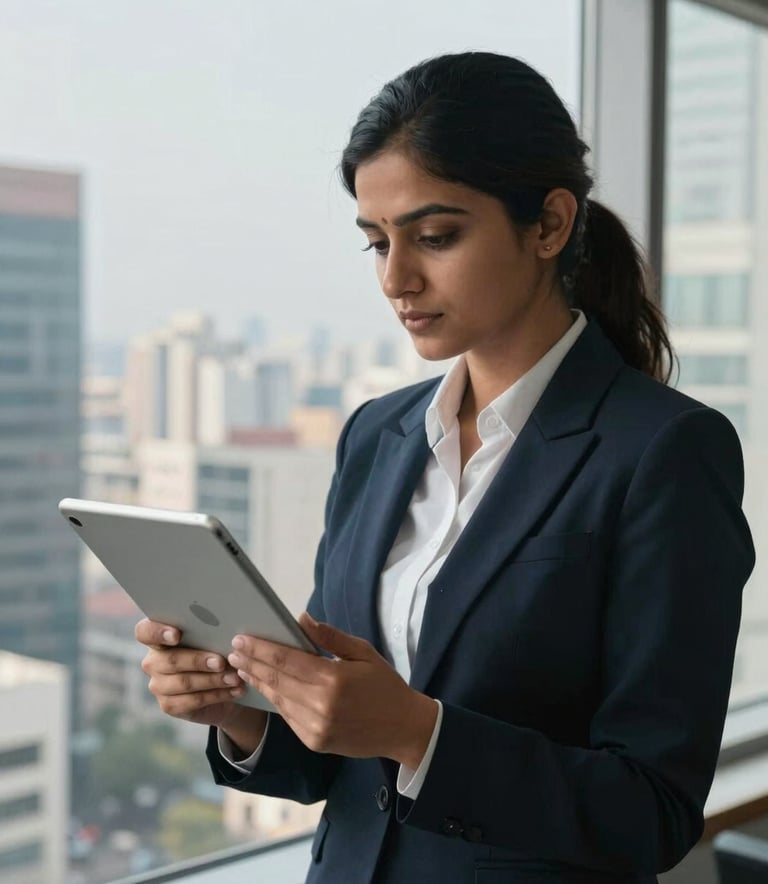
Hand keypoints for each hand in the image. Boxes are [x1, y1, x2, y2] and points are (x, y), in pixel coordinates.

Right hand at [135, 618, 266, 745]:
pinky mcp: (168, 705)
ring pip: (184, 682)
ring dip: (212, 680)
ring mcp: (158, 685)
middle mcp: (153, 661)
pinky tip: (234, 691)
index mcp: (158, 637)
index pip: (145, 632)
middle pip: (170, 660)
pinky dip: (217, 695)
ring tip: (234, 678)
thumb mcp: (213, 639)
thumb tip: (226, 632)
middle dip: (198, 660)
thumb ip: (210, 633)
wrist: (222, 686)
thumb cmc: (216, 651)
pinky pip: (192, 701)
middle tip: (221, 662)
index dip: (157, 632)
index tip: (177, 634)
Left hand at [228, 612, 437, 767]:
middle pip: (276, 679)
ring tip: (242, 666)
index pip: (286, 660)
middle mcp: (320, 705)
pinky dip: (274, 700)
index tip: (242, 639)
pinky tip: (264, 687)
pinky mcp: (313, 741)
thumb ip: (330, 637)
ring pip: (278, 700)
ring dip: (258, 681)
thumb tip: (301, 620)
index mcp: (333, 679)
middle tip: (233, 650)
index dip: (261, 648)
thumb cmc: (385, 685)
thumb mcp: (364, 652)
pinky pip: (287, 716)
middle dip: (252, 663)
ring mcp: (315, 727)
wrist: (403, 728)